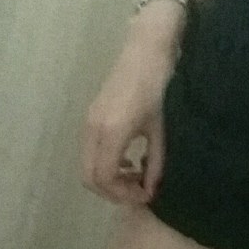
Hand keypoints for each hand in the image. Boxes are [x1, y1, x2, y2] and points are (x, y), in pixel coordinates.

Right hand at [82, 38, 176, 205]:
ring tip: (136, 175)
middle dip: (113, 191)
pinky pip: (91, 153)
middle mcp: (93, 129)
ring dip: (109, 178)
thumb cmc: (159, 88)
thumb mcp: (161, 130)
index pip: (104, 178)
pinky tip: (129, 159)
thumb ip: (156, 164)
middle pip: (89, 177)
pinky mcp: (91, 118)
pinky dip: (106, 164)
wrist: (145, 52)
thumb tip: (151, 191)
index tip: (145, 195)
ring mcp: (89, 123)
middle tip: (138, 190)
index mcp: (111, 132)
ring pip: (88, 166)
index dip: (123, 194)